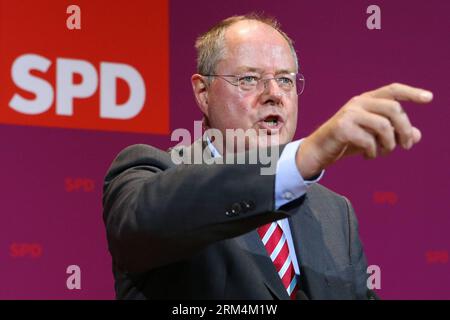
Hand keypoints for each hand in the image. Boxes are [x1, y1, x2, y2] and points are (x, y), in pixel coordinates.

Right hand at [296, 83, 432, 178]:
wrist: (319, 150)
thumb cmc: (346, 142)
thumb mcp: (373, 137)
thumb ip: (394, 134)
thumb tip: (417, 135)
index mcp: (366, 100)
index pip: (392, 90)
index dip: (411, 93)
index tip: (429, 98)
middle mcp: (358, 103)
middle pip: (394, 109)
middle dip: (404, 129)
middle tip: (406, 146)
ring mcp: (349, 114)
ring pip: (384, 126)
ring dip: (389, 144)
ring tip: (384, 153)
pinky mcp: (342, 127)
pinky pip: (369, 140)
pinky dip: (373, 152)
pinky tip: (368, 156)